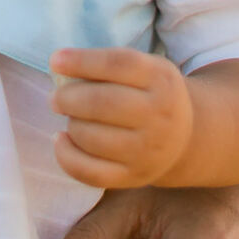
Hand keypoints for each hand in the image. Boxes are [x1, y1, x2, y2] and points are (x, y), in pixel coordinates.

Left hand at [50, 48, 191, 188]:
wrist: (184, 138)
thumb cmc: (148, 95)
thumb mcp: (143, 69)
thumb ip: (107, 65)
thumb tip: (59, 65)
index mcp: (160, 79)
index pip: (118, 64)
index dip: (82, 61)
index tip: (55, 61)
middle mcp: (159, 115)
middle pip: (101, 103)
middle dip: (67, 98)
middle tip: (55, 98)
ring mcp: (147, 150)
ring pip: (91, 138)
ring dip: (71, 124)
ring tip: (71, 118)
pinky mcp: (134, 177)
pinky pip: (90, 172)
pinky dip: (66, 155)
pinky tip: (61, 140)